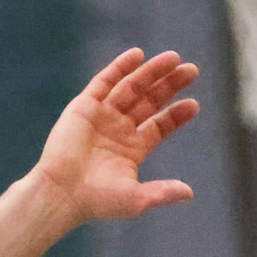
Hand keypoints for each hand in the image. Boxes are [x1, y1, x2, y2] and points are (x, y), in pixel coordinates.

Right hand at [33, 48, 200, 225]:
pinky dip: (120, 67)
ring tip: (174, 58)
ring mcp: (101, 116)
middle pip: (149, 101)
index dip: (176, 114)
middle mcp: (118, 130)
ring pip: (131, 87)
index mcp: (131, 149)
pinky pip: (104, 81)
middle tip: (192, 70)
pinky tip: (138, 55)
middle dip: (170, 85)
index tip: (194, 104)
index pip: (159, 126)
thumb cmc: (97, 201)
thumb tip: (190, 194)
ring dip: (151, 72)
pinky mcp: (84, 107)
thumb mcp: (136, 199)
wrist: (62, 193)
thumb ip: (163, 193)